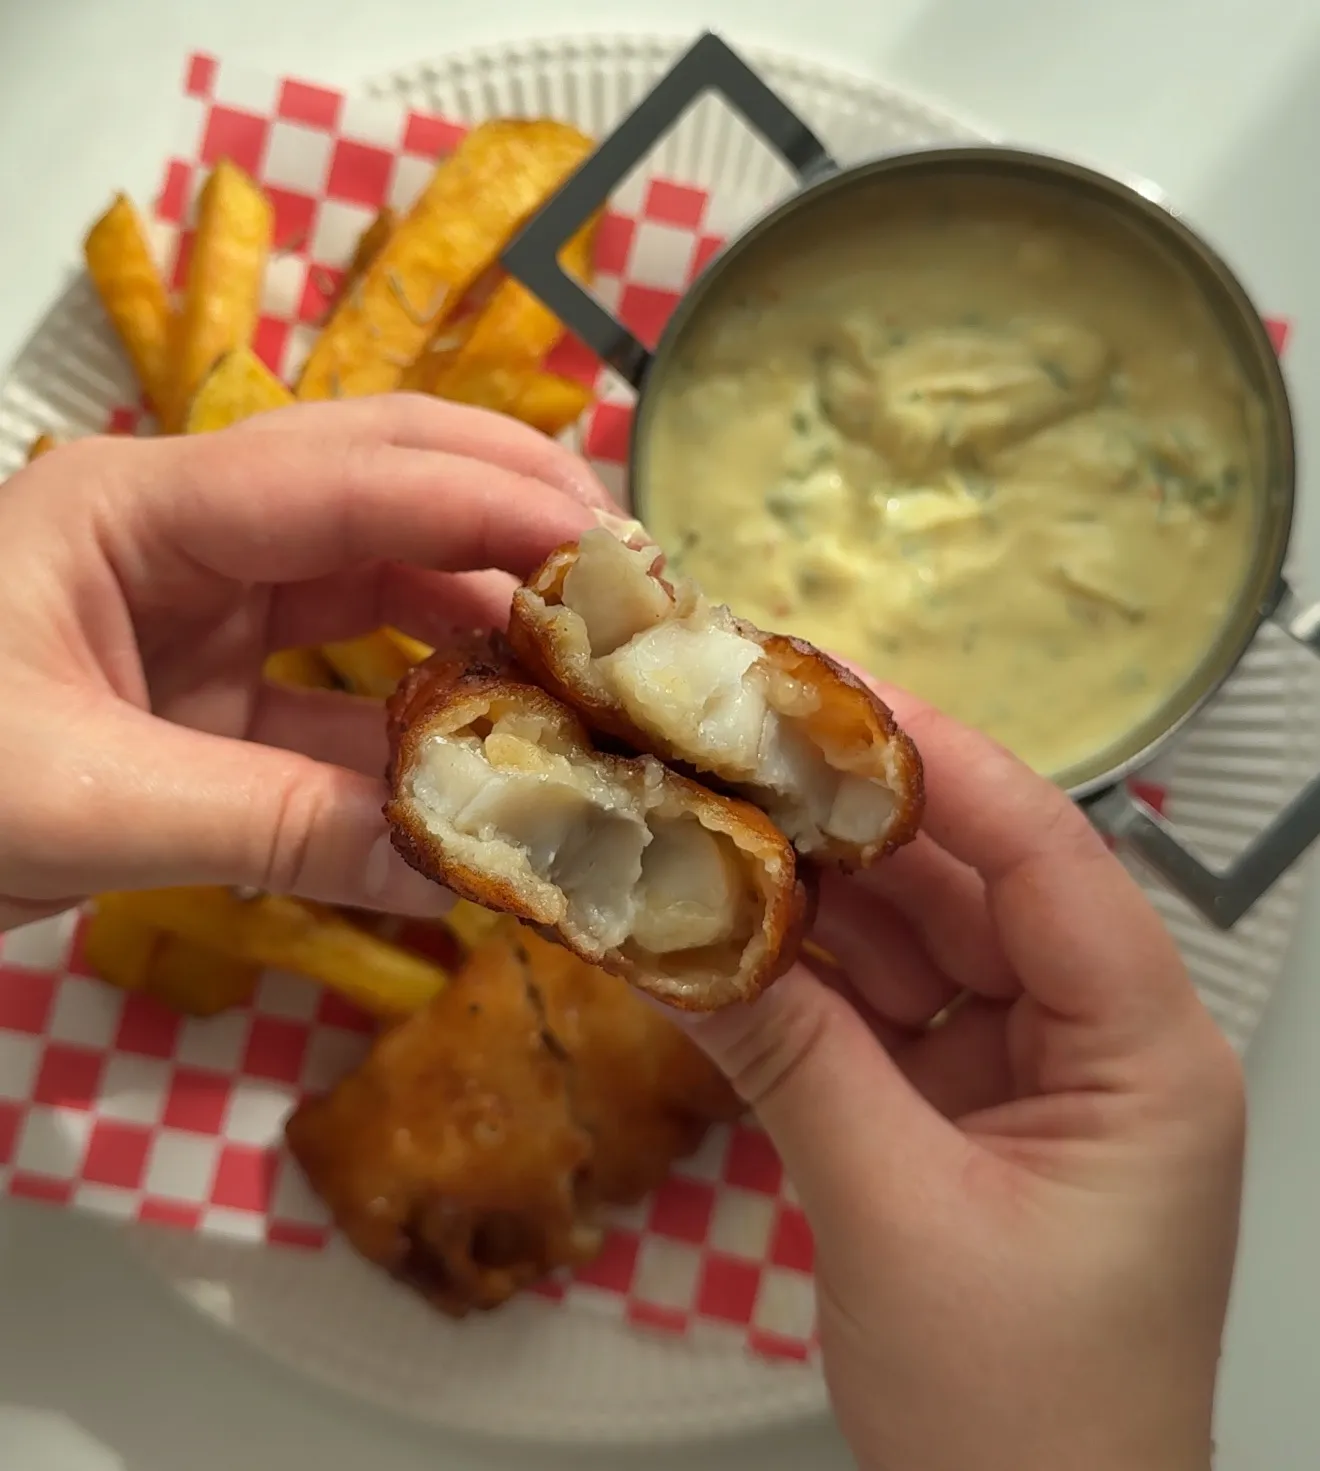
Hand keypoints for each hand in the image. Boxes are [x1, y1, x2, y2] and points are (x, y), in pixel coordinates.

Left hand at [0, 395, 602, 931]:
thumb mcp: (83, 805)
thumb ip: (281, 830)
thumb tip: (473, 867)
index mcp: (138, 507)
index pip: (350, 475)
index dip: (491, 502)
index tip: (613, 550)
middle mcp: (187, 530)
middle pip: (381, 479)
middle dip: (509, 514)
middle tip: (629, 575)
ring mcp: (203, 606)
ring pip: (379, 578)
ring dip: (485, 613)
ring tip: (592, 658)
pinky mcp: (213, 685)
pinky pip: (348, 687)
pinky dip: (426, 719)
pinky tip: (498, 749)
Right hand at [692, 694, 1242, 1470]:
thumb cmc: (1022, 1421)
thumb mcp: (895, 1218)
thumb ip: (789, 1058)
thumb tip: (674, 934)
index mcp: (1144, 1052)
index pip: (1048, 859)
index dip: (939, 764)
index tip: (831, 694)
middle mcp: (1096, 1039)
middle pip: (969, 885)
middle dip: (848, 818)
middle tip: (736, 745)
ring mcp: (1022, 1071)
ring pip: (912, 941)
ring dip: (812, 893)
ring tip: (706, 819)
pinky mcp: (958, 1108)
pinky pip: (877, 1010)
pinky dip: (801, 976)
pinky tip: (722, 929)